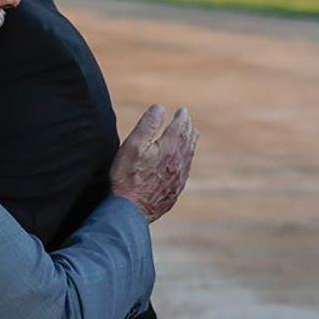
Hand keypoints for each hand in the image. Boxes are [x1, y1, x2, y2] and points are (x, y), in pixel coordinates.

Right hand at [110, 105, 198, 222]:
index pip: (180, 128)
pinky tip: (183, 161)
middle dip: (188, 128)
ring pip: (189, 155)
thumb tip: (160, 108)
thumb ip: (147, 125)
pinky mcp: (175, 191)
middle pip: (188, 141)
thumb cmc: (128, 176)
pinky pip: (185, 170)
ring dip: (190, 142)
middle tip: (187, 119)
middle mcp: (179, 163)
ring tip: (191, 135)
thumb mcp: (132, 145)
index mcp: (170, 149)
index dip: (181, 117)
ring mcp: (179, 178)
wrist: (131, 210)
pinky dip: (186, 159)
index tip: (182, 110)